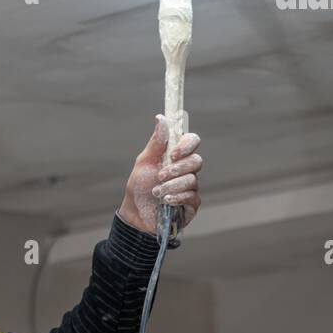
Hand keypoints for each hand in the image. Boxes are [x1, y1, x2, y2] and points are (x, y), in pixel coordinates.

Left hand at [117, 115, 202, 235]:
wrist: (135, 214)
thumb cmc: (139, 187)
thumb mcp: (144, 162)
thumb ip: (156, 143)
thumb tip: (161, 118)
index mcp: (176, 156)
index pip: (192, 141)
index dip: (187, 145)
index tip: (173, 153)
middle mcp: (187, 169)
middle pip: (196, 160)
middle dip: (176, 169)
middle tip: (160, 176)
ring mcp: (191, 186)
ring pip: (192, 180)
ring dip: (172, 186)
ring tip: (156, 192)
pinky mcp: (192, 203)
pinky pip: (192, 196)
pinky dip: (177, 197)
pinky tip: (165, 201)